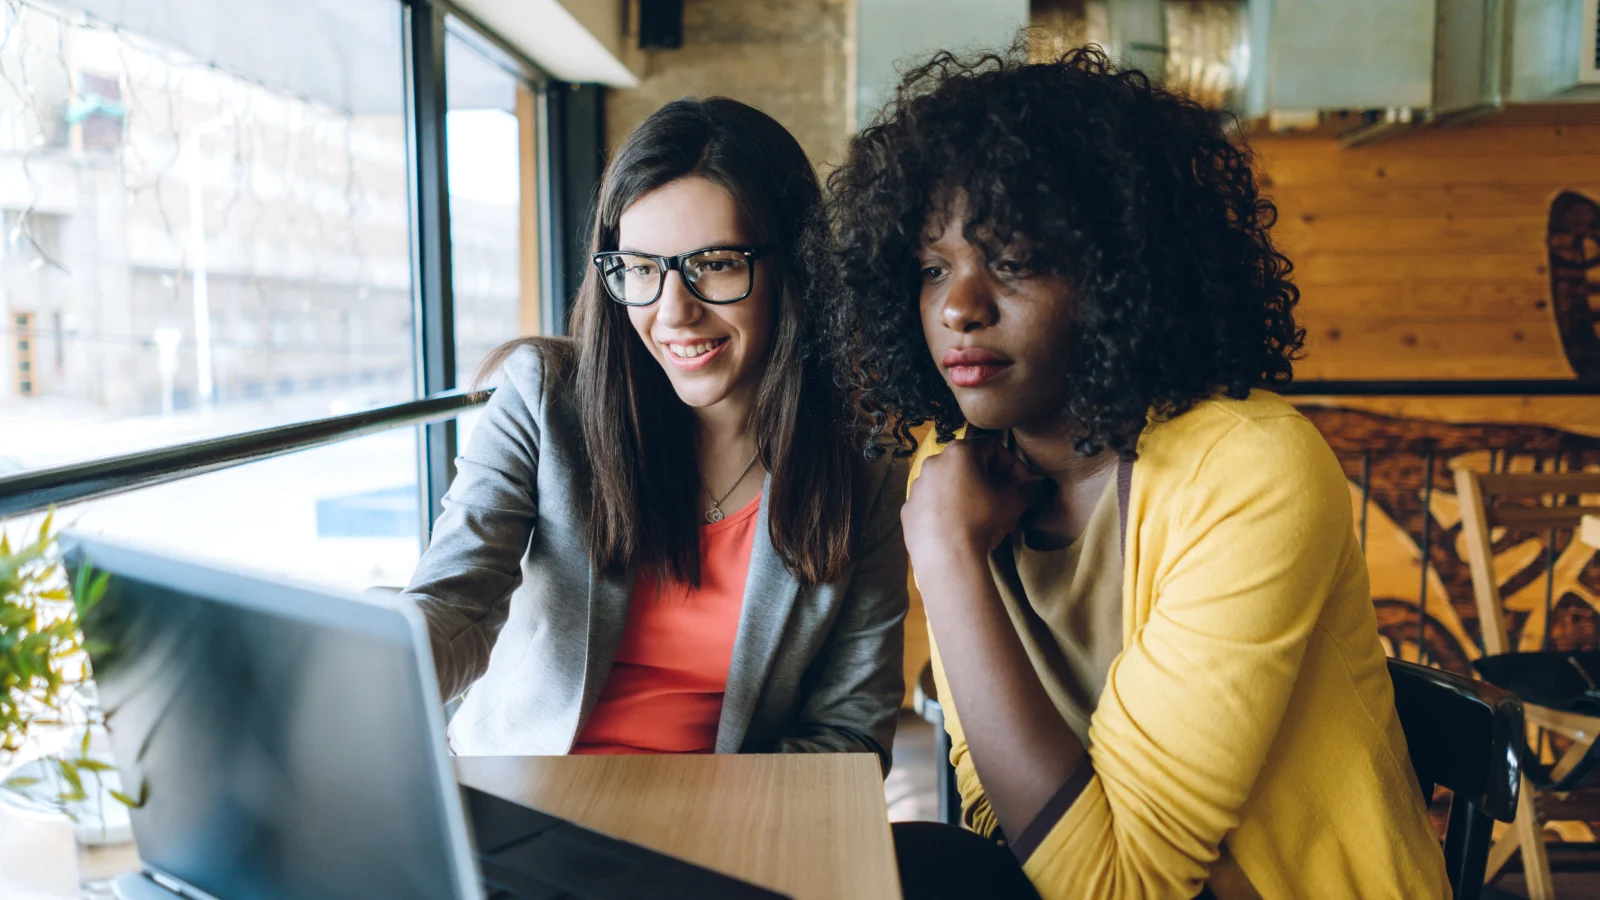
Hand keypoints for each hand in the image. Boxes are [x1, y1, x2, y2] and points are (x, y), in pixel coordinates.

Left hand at [902, 434, 1047, 567]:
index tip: (1024, 485)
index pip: (994, 448)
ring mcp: (917, 486)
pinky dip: (947, 512)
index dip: (1014, 466)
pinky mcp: (908, 510)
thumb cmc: (981, 520)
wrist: (947, 557)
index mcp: (960, 452)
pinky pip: (933, 505)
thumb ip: (1029, 489)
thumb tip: (1040, 485)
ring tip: (985, 518)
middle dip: (991, 481)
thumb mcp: (1013, 503)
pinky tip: (960, 529)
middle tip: (1006, 502)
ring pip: (949, 485)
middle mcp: (934, 462)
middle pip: (969, 466)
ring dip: (969, 496)